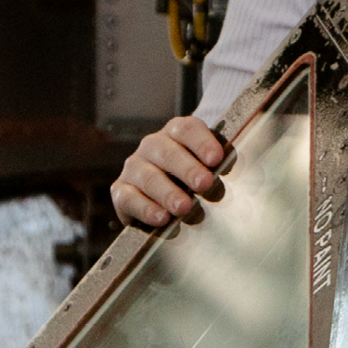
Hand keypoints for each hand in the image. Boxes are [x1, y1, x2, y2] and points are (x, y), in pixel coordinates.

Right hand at [110, 115, 227, 227]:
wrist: (159, 200)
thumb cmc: (190, 180)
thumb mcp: (205, 169)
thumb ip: (216, 168)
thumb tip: (227, 175)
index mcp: (175, 133)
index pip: (187, 129)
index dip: (202, 142)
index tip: (216, 159)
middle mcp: (152, 145)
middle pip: (167, 152)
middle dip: (187, 169)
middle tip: (204, 184)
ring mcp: (134, 167)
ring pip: (148, 176)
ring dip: (168, 193)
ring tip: (184, 208)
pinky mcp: (120, 191)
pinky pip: (130, 198)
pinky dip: (146, 209)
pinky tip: (161, 218)